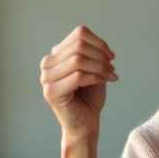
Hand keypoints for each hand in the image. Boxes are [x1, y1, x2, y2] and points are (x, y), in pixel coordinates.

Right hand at [40, 25, 116, 141]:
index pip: (79, 34)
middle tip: (111, 70)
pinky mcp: (51, 92)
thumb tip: (101, 47)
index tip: (112, 57)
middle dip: (101, 56)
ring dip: (100, 67)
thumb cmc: (89, 98)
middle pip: (79, 45)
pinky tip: (101, 82)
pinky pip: (78, 76)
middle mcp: (48, 64)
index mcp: (56, 55)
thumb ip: (92, 54)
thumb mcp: (94, 70)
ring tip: (109, 76)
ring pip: (78, 60)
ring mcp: (46, 78)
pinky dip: (95, 77)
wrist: (86, 124)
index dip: (100, 43)